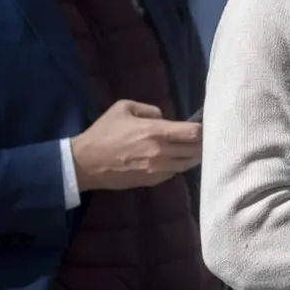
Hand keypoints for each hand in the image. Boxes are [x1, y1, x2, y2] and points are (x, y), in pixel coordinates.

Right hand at [70, 100, 202, 191]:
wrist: (86, 163)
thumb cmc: (104, 132)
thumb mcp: (124, 107)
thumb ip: (150, 109)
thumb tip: (164, 117)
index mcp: (156, 132)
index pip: (194, 133)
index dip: (202, 128)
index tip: (203, 124)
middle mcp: (161, 152)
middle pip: (197, 150)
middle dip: (202, 143)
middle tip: (203, 137)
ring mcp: (158, 170)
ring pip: (189, 164)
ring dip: (194, 156)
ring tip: (194, 148)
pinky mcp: (153, 181)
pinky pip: (175, 172)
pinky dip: (179, 165)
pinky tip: (176, 158)